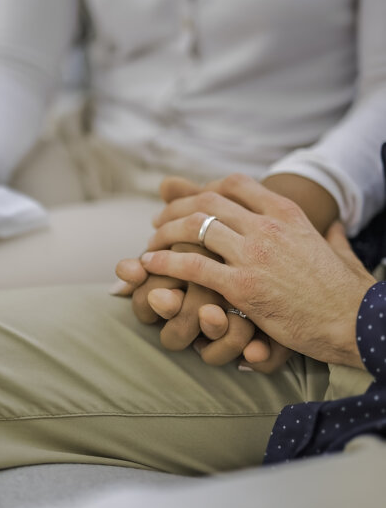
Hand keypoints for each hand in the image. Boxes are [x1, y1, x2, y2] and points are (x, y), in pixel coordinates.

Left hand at [141, 173, 375, 368]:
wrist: (357, 323)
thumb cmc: (347, 291)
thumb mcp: (340, 249)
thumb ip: (332, 232)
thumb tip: (335, 223)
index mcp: (287, 212)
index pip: (234, 183)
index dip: (204, 189)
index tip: (189, 202)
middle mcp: (267, 226)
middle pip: (206, 201)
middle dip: (176, 208)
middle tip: (159, 222)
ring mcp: (253, 254)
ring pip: (194, 227)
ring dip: (165, 232)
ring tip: (151, 243)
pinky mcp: (243, 286)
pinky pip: (192, 265)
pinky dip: (166, 261)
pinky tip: (151, 264)